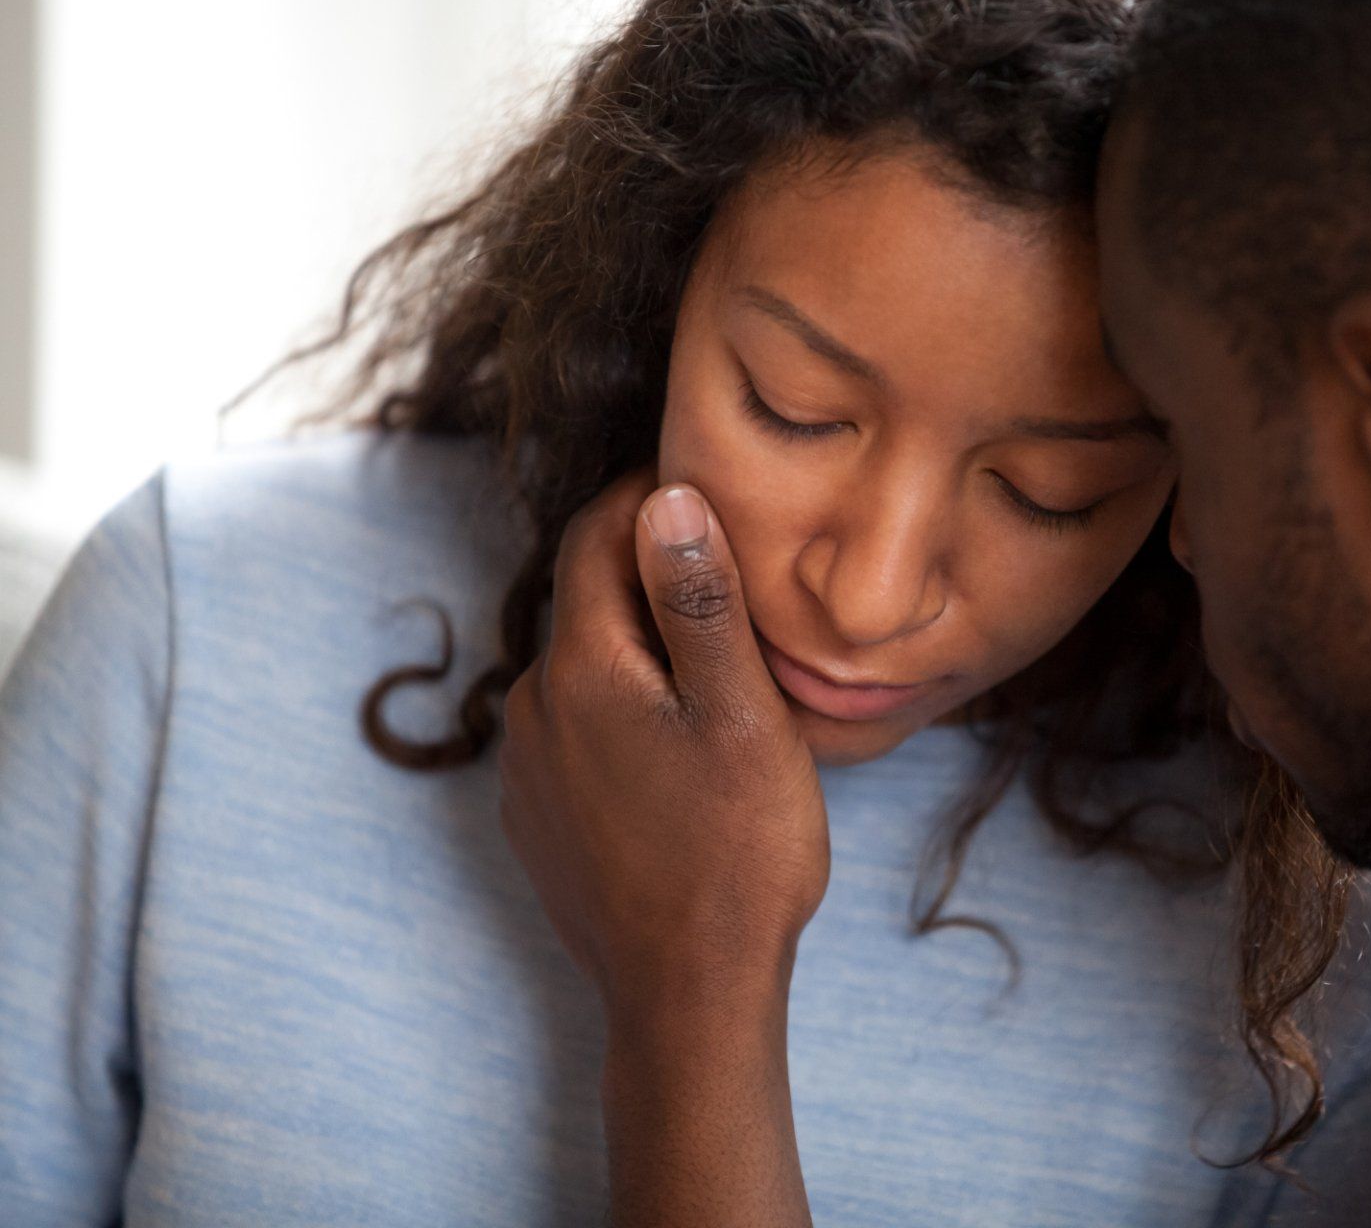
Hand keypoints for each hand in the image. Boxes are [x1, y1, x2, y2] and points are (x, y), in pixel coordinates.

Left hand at [499, 473, 828, 1016]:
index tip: (706, 478)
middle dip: (650, 570)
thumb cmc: (735, 854)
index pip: (596, 534)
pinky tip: (679, 740)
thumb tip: (666, 496)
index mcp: (582, 669)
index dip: (648, 493)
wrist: (687, 996)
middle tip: (732, 567)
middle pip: (588, 600)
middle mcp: (534, 709)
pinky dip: (623, 709)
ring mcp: (528, 770)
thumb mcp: (740, 714)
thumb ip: (699, 600)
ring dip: (639, 646)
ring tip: (718, 661)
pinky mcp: (538, 818)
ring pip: (585, 668)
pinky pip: (577, 729)